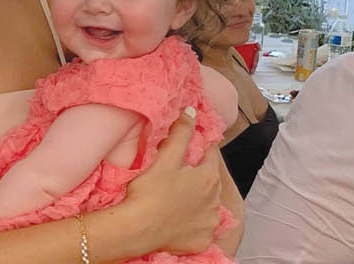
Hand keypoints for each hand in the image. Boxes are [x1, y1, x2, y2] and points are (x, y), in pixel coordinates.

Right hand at [123, 109, 221, 254]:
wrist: (138, 229)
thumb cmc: (151, 191)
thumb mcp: (166, 158)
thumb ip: (181, 133)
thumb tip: (192, 111)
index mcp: (209, 178)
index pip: (211, 155)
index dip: (200, 147)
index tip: (190, 146)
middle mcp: (215, 201)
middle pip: (210, 180)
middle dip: (198, 174)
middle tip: (178, 172)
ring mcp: (210, 223)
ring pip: (208, 205)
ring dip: (198, 199)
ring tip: (177, 196)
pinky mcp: (201, 240)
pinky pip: (201, 227)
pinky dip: (193, 221)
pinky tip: (179, 218)